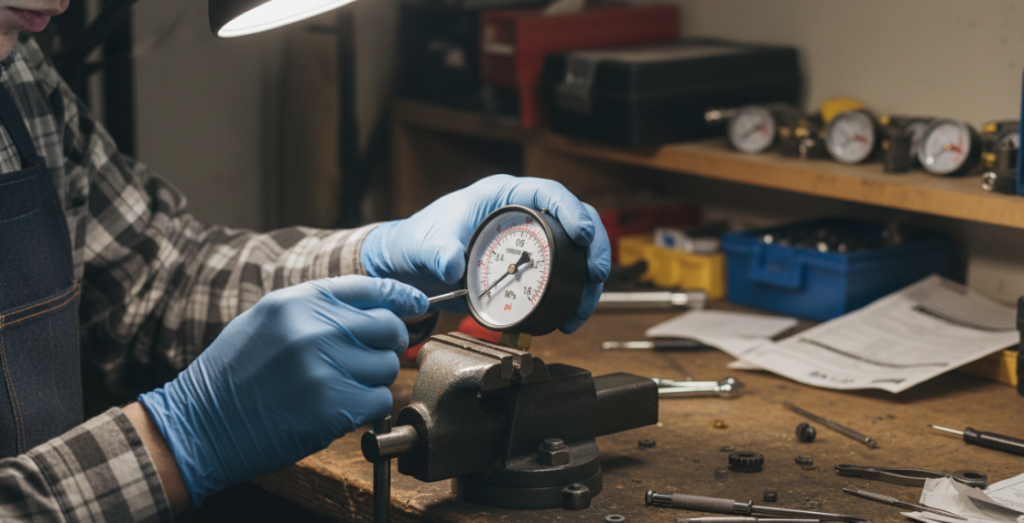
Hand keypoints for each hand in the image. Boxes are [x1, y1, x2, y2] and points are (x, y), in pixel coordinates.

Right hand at [139, 276, 427, 505]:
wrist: (201, 423)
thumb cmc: (234, 373)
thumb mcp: (268, 319)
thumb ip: (318, 307)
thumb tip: (378, 304)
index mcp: (298, 301)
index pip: (371, 288)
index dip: (401, 297)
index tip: (416, 306)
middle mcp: (314, 329)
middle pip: (389, 327)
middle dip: (388, 343)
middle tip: (371, 357)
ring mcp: (324, 368)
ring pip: (387, 366)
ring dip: (373, 378)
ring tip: (340, 385)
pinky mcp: (332, 407)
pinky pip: (380, 400)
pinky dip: (368, 406)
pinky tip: (340, 407)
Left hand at [361, 175, 609, 332]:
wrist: (411, 266)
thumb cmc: (418, 241)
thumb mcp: (426, 244)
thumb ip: (437, 252)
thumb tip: (452, 265)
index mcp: (502, 195)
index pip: (548, 192)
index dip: (571, 210)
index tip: (583, 233)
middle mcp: (522, 215)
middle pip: (575, 221)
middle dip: (594, 247)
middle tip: (597, 274)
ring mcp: (528, 241)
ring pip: (575, 251)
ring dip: (588, 278)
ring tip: (584, 307)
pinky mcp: (528, 267)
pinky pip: (561, 275)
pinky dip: (572, 294)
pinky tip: (569, 316)